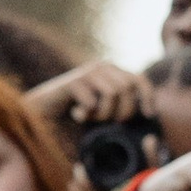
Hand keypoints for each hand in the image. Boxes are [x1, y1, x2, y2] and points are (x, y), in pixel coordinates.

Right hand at [29, 59, 149, 127]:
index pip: (139, 80)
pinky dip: (86, 115)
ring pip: (113, 93)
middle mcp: (101, 67)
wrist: (41, 111)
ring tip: (89, 118)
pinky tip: (76, 115)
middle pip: (127, 89)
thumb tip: (149, 112)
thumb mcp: (101, 108)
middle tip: (107, 123)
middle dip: (122, 112)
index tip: (148, 114)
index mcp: (111, 72)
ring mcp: (86, 72)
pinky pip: (92, 101)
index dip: (147, 97)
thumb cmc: (73, 112)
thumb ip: (120, 105)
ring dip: (103, 114)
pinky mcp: (72, 82)